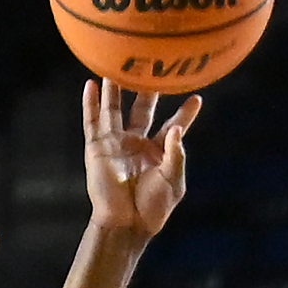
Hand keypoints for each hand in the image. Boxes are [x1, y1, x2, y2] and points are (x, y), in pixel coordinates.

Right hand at [83, 77, 198, 239]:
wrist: (126, 223)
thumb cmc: (153, 207)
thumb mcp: (173, 180)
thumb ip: (176, 154)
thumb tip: (176, 130)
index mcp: (159, 151)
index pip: (174, 125)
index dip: (185, 112)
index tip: (196, 96)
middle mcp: (137, 143)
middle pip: (143, 108)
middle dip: (147, 88)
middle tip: (152, 63)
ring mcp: (116, 144)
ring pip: (114, 109)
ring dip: (115, 87)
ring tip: (116, 63)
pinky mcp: (97, 149)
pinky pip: (93, 122)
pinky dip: (91, 103)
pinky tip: (91, 83)